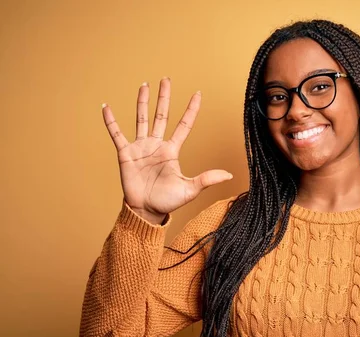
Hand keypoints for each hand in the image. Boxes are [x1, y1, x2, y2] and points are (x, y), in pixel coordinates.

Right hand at [101, 77, 232, 221]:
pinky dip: (110, 121)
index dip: (191, 110)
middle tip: (166, 79)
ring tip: (144, 85)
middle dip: (164, 97)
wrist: (146, 210)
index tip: (197, 93)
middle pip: (162, 115)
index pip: (184, 125)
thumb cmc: (167, 201)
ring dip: (142, 102)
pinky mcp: (125, 154)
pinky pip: (117, 134)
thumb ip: (207, 179)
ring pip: (142, 119)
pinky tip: (106, 107)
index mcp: (172, 150)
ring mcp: (140, 148)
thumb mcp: (189, 189)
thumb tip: (230, 175)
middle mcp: (157, 145)